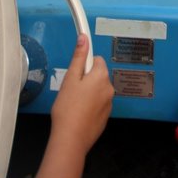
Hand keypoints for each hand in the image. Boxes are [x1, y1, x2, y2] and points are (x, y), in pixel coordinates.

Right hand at [50, 34, 113, 155]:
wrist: (71, 139)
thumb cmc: (68, 108)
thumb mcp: (70, 79)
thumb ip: (79, 57)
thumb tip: (84, 38)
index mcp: (102, 77)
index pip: (97, 60)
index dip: (84, 64)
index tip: (75, 72)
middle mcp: (109, 89)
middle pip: (98, 75)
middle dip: (86, 79)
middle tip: (71, 89)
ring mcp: (109, 104)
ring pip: (98, 91)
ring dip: (88, 92)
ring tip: (72, 103)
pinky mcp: (105, 117)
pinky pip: (98, 104)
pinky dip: (90, 106)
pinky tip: (78, 113)